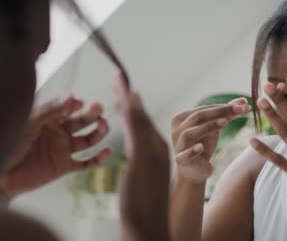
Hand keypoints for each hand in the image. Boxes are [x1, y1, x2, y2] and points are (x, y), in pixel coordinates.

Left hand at [0, 96, 111, 197]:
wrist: (0, 175)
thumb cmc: (9, 145)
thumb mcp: (29, 123)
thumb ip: (51, 111)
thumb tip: (73, 96)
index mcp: (49, 120)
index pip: (68, 109)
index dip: (75, 105)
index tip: (80, 103)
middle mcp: (59, 133)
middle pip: (82, 122)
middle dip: (92, 114)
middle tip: (99, 108)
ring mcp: (63, 150)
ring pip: (88, 140)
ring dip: (98, 132)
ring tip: (104, 125)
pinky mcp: (64, 167)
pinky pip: (86, 163)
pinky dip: (99, 159)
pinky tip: (108, 151)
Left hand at [113, 72, 169, 240]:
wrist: (151, 226)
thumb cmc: (144, 206)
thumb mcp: (140, 177)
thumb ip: (140, 158)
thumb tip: (137, 145)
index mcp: (151, 150)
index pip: (137, 121)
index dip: (128, 103)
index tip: (120, 86)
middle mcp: (155, 147)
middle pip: (138, 115)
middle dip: (126, 94)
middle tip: (118, 74)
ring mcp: (152, 152)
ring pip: (138, 118)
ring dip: (127, 97)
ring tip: (119, 78)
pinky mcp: (146, 158)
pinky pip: (137, 130)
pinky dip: (132, 111)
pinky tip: (128, 97)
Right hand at [171, 99, 249, 183]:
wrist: (195, 170)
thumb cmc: (203, 144)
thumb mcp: (215, 128)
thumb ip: (225, 114)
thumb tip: (242, 100)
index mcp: (182, 118)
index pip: (204, 109)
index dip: (223, 106)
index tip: (243, 104)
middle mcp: (177, 129)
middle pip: (197, 117)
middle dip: (220, 112)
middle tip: (239, 110)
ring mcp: (178, 145)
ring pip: (190, 134)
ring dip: (207, 127)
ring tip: (225, 122)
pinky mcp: (181, 161)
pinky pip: (184, 155)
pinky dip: (192, 151)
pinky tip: (201, 147)